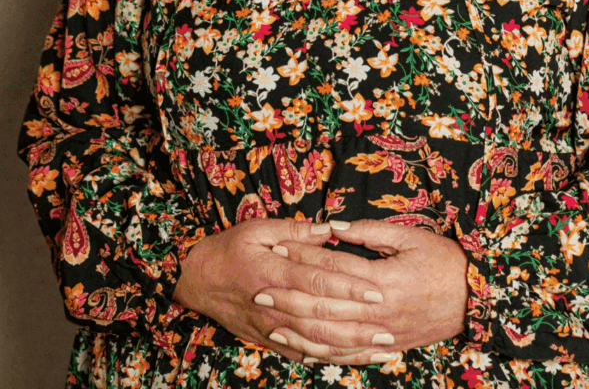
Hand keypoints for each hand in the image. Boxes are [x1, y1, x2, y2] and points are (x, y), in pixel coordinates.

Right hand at [172, 219, 390, 365]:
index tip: (378, 288)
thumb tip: (328, 229)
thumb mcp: (257, 229)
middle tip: (390, 322)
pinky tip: (353, 359)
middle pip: (323, 314)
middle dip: (359, 320)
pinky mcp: (271, 341)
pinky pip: (304, 353)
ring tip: (381, 347)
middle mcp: (276, 303)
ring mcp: (274, 327)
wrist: (198, 282)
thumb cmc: (230, 249)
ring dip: (350, 345)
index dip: (350, 284)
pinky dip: (330, 358)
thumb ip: (294, 230)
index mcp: (275, 270)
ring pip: (316, 340)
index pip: (319, 279)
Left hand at [266, 219, 468, 366]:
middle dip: (291, 296)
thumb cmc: (442, 261)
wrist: (474, 298)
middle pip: (326, 304)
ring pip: (333, 336)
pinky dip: (324, 354)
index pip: (333, 266)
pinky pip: (350, 356)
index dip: (304, 256)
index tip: (278, 248)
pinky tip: (303, 350)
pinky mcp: (387, 348)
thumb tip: (333, 225)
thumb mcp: (409, 237)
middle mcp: (379, 310)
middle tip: (261, 288)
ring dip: (300, 329)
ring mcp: (382, 334)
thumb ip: (370, 231)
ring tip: (272, 320)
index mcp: (384, 278)